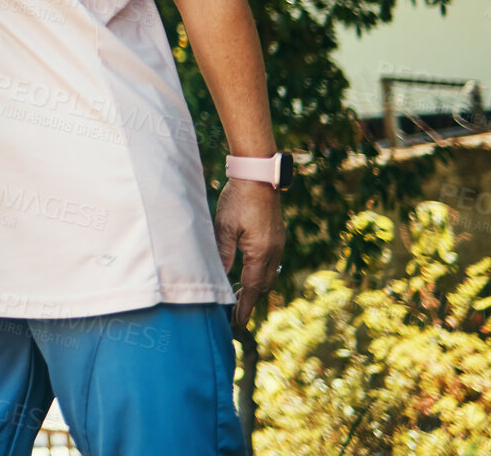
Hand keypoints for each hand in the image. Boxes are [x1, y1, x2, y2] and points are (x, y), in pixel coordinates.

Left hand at [215, 178, 285, 327]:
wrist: (258, 176)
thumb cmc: (238, 199)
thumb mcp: (224, 227)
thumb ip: (223, 254)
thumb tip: (221, 279)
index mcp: (262, 252)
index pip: (253, 288)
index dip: (244, 307)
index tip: (237, 323)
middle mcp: (274, 252)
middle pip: (263, 285)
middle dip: (250, 301)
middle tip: (235, 316)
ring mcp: (277, 244)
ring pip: (268, 275)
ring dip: (255, 288)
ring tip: (240, 299)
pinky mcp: (276, 236)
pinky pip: (269, 263)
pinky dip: (259, 274)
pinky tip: (249, 274)